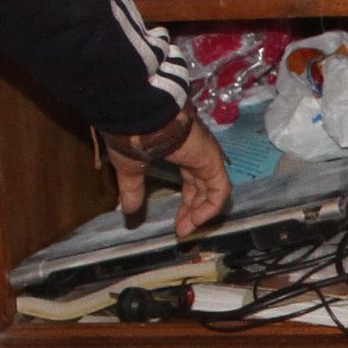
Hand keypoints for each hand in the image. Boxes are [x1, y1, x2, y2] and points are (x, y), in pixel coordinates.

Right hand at [108, 110, 232, 239]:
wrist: (141, 116)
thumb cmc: (132, 135)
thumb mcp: (130, 167)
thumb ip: (132, 188)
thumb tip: (128, 210)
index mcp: (180, 150)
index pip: (190, 182)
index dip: (184, 204)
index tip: (174, 225)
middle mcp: (196, 153)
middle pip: (201, 187)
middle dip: (192, 211)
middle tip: (182, 231)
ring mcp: (207, 155)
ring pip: (212, 189)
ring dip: (201, 212)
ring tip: (186, 230)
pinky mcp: (212, 159)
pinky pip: (219, 188)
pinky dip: (211, 206)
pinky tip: (196, 220)